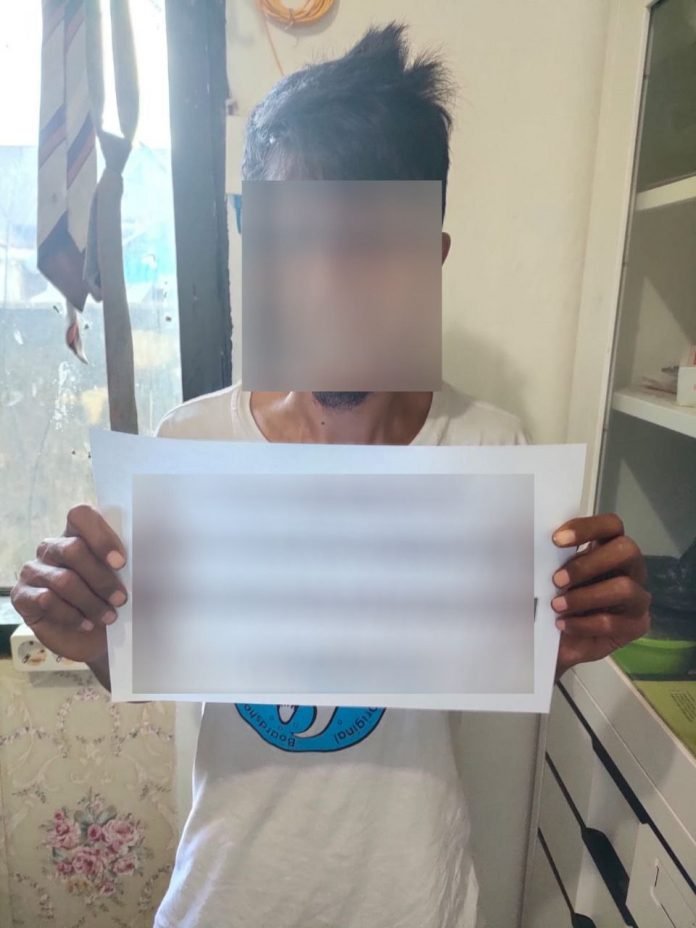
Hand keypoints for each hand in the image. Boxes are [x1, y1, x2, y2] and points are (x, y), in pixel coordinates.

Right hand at [10, 505, 127, 663]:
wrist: (92, 640)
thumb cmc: (108, 602)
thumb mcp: (120, 581)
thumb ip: (122, 565)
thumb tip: (144, 558)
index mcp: (76, 534)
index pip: (81, 515)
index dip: (101, 537)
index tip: (120, 563)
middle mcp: (52, 548)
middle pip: (74, 550)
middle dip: (102, 578)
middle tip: (121, 599)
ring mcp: (34, 570)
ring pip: (64, 580)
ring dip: (91, 601)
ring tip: (109, 616)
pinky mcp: (22, 595)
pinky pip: (46, 600)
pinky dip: (72, 615)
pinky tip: (86, 624)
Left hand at [550, 513, 650, 679]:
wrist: (563, 643)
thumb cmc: (558, 602)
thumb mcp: (552, 581)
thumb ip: (553, 563)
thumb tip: (533, 549)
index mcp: (608, 548)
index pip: (611, 525)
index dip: (587, 527)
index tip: (556, 539)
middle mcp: (630, 568)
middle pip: (626, 549)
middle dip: (588, 564)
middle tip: (557, 580)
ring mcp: (638, 596)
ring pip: (624, 588)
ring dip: (584, 597)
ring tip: (557, 606)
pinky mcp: (637, 624)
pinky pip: (614, 622)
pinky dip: (583, 624)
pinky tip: (563, 625)